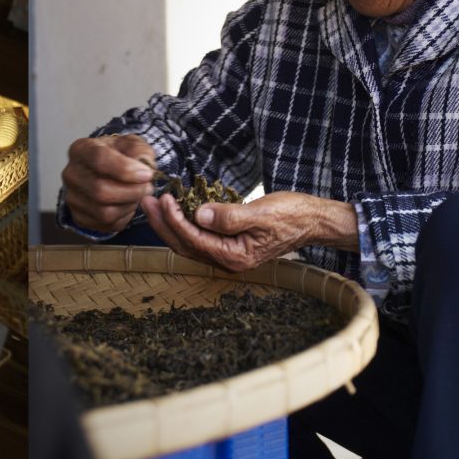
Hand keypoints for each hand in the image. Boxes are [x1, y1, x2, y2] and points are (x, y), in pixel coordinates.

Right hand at [62, 135, 156, 231]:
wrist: (108, 171)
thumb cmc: (119, 155)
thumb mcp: (132, 144)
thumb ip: (140, 151)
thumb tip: (144, 166)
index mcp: (81, 149)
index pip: (99, 159)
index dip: (125, 169)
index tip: (147, 174)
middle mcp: (71, 174)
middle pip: (100, 190)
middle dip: (132, 192)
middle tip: (148, 187)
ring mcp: (72, 197)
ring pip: (104, 211)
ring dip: (129, 205)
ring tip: (139, 195)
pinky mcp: (79, 217)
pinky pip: (106, 224)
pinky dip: (124, 217)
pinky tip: (128, 204)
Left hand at [139, 190, 358, 270]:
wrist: (312, 220)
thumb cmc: (292, 215)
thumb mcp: (261, 214)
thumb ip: (230, 216)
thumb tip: (199, 215)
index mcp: (235, 257)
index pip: (194, 240)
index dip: (175, 219)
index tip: (163, 198)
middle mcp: (227, 260)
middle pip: (184, 244)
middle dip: (162, 223)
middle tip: (145, 201)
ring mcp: (227, 253)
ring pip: (188, 241)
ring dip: (168, 223)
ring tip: (152, 203)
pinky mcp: (228, 243)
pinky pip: (198, 236)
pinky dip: (183, 222)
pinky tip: (174, 208)